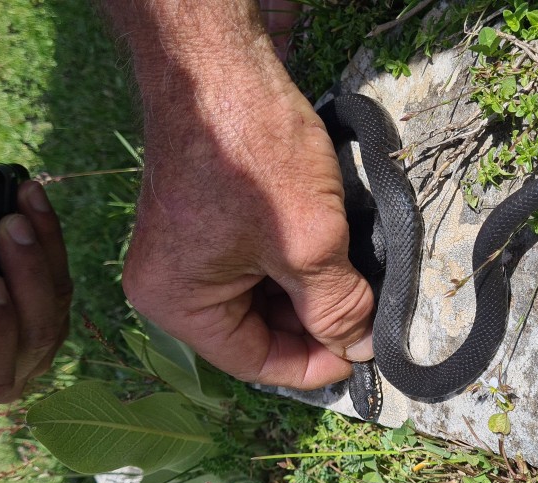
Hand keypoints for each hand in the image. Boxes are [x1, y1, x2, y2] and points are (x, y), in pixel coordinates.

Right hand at [0, 180, 72, 411]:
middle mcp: (3, 374)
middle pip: (35, 331)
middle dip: (26, 273)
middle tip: (11, 227)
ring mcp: (34, 346)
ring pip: (56, 300)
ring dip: (42, 246)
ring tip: (24, 203)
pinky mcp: (51, 314)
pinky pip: (60, 274)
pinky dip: (47, 233)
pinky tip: (31, 198)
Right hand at [109, 0, 373, 390]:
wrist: (222, 64)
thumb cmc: (251, 151)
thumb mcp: (309, 243)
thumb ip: (338, 305)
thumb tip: (362, 344)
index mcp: (176, 301)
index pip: (252, 360)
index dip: (312, 364)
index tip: (361, 354)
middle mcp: (169, 282)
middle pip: (255, 329)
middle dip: (313, 324)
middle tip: (367, 314)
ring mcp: (184, 249)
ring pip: (260, 295)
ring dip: (308, 293)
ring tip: (353, 277)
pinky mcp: (204, 219)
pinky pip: (253, 261)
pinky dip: (293, 263)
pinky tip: (329, 249)